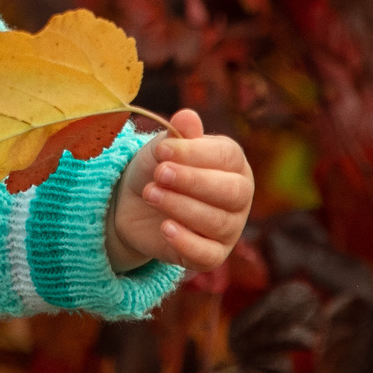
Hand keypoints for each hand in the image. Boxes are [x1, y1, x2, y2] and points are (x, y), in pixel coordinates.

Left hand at [104, 109, 254, 273]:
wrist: (133, 202)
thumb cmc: (158, 167)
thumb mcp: (164, 148)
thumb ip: (178, 135)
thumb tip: (187, 116)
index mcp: (233, 163)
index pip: (227, 157)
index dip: (195, 153)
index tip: (161, 150)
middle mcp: (239, 196)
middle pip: (231, 192)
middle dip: (192, 182)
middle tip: (159, 174)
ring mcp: (230, 228)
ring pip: (217, 222)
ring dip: (180, 207)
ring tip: (150, 193)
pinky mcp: (213, 255)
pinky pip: (208, 255)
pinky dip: (186, 242)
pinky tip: (165, 228)